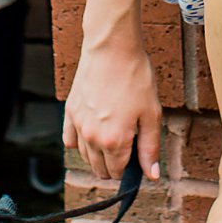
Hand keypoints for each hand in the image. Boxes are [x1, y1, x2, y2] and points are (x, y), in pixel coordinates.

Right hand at [65, 27, 161, 182]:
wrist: (112, 48)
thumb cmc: (135, 78)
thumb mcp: (151, 114)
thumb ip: (150, 148)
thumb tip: (151, 174)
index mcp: (114, 141)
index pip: (116, 172)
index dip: (128, 170)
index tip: (135, 159)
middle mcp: (92, 137)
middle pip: (99, 168)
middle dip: (113, 165)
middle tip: (127, 147)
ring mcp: (78, 125)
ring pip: (84, 156)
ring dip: (98, 155)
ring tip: (113, 136)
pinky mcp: (70, 111)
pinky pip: (70, 139)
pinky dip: (80, 142)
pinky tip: (92, 133)